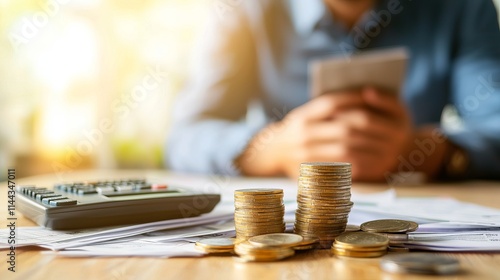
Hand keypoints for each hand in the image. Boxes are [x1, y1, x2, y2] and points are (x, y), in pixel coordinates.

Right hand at [236, 87, 412, 180]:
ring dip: (367, 146)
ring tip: (385, 143)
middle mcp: (303, 133)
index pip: (332, 103)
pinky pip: (340, 168)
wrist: (268, 153)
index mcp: (302, 115)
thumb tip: (362, 97)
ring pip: (344, 149)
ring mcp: (305, 153)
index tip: (372, 94)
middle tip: (388, 124)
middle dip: (367, 125)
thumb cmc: (295, 130)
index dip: (353, 98)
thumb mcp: (303, 114)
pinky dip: (357, 163)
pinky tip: (372, 159)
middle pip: (343, 126)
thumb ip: (324, 109)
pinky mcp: (309, 170)